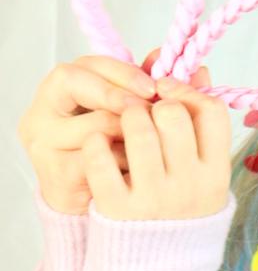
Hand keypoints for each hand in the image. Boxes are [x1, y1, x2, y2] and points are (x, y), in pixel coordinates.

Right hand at [17, 55, 157, 214]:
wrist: (102, 206)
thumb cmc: (119, 151)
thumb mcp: (136, 116)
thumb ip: (159, 91)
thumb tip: (200, 71)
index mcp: (63, 89)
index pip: (89, 65)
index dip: (124, 72)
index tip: (154, 87)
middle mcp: (45, 112)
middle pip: (77, 82)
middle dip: (123, 95)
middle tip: (153, 108)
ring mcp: (45, 143)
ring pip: (93, 124)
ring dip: (130, 133)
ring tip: (153, 144)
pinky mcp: (56, 173)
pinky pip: (97, 160)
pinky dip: (123, 162)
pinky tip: (139, 168)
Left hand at [81, 67, 231, 220]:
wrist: (158, 266)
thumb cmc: (182, 205)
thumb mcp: (204, 169)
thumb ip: (200, 122)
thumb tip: (196, 69)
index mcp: (216, 173)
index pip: (211, 112)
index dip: (188, 92)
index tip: (168, 92)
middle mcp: (190, 184)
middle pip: (172, 114)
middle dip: (153, 103)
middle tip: (143, 110)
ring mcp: (154, 197)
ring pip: (136, 127)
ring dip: (124, 115)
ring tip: (122, 122)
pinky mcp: (118, 208)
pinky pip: (101, 157)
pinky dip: (97, 144)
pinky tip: (100, 145)